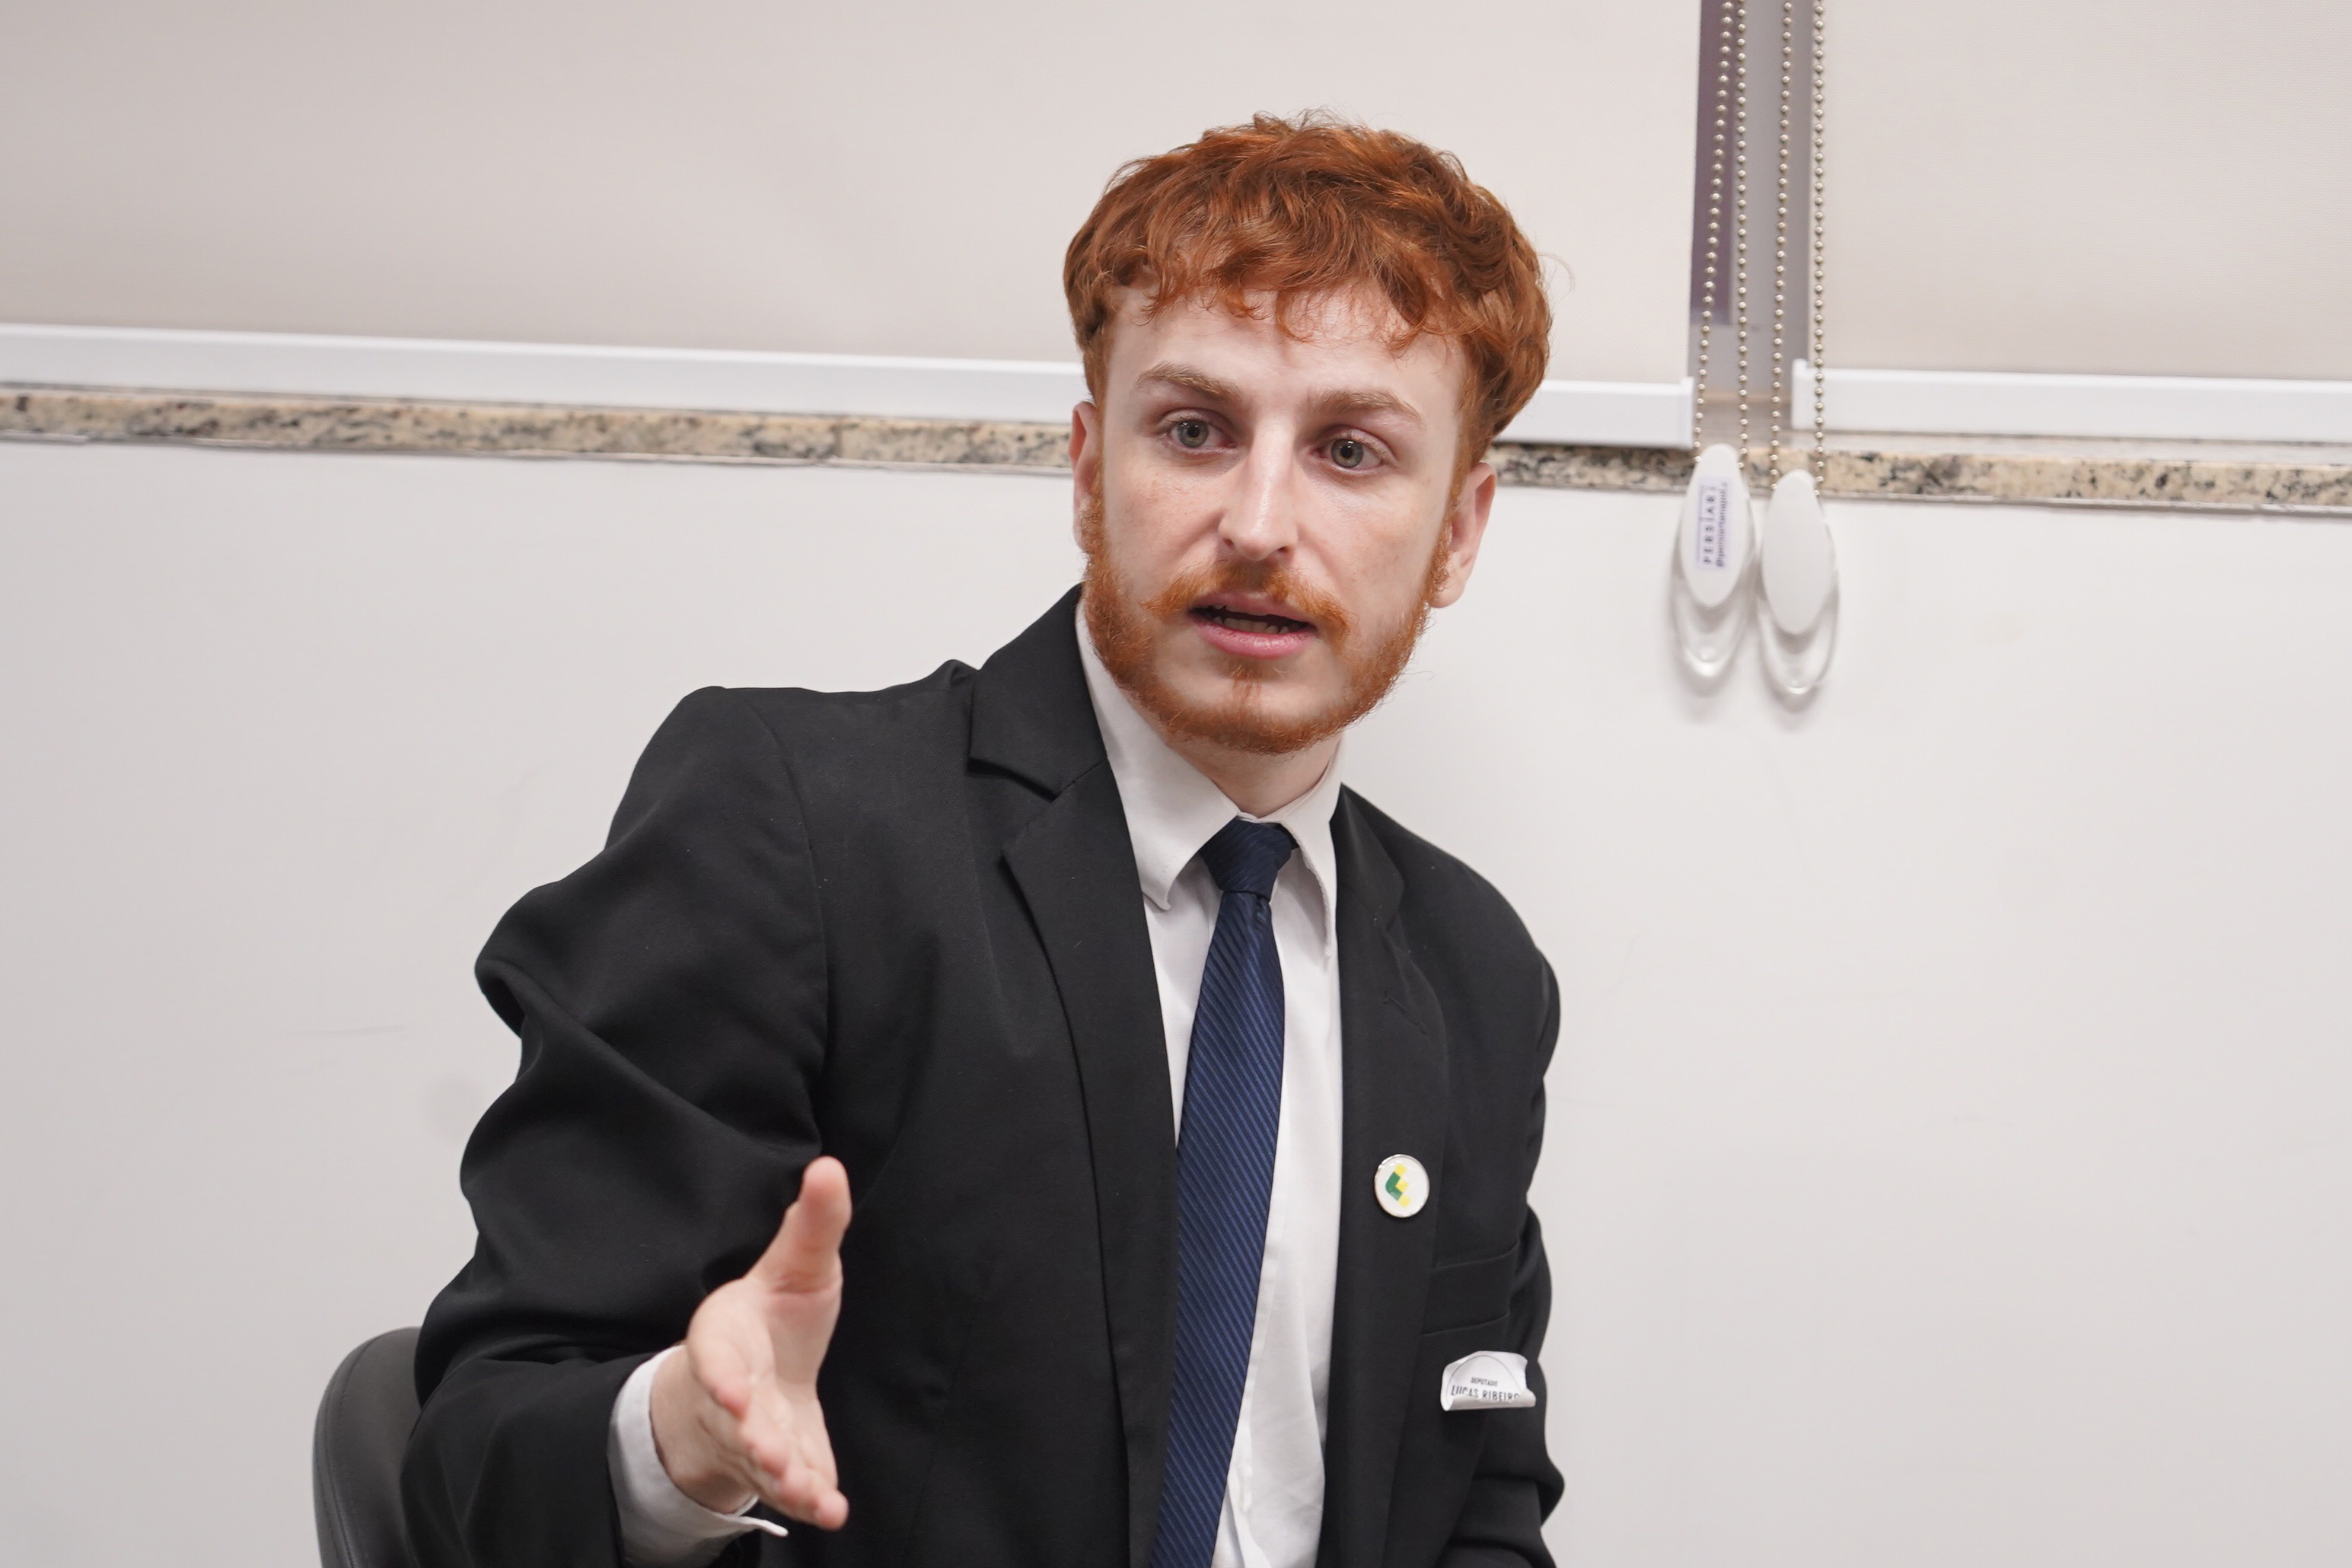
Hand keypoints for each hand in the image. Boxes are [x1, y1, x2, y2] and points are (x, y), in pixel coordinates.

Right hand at [649, 1156, 851, 1528]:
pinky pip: (793, 1489)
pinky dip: (812, 1501)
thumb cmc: (771, 1316)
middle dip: (755, 1438)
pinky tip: (833, 1511)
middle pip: (738, 1422)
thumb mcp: (794, 1265)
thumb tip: (829, 1166)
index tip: (734, 1391)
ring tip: (810, 1493)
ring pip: (763, 1462)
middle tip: (771, 1454)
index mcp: (724, 1339)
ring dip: (784, 1477)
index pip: (715, 1358)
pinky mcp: (782, 1464)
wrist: (752, 1378)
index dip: (722, 1376)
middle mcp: (732, 1393)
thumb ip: (812, 1225)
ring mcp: (753, 1435)